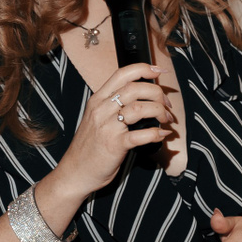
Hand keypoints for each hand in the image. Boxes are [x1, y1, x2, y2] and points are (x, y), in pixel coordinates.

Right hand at [40, 64, 171, 205]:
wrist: (75, 172)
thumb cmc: (90, 147)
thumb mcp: (97, 118)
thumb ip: (114, 105)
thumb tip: (142, 97)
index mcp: (98, 100)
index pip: (122, 74)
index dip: (144, 69)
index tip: (159, 72)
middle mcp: (101, 110)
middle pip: (135, 88)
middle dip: (157, 93)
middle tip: (167, 104)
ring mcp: (107, 127)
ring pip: (139, 108)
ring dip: (159, 111)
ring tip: (166, 119)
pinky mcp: (115, 145)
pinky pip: (142, 134)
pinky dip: (157, 133)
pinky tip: (162, 134)